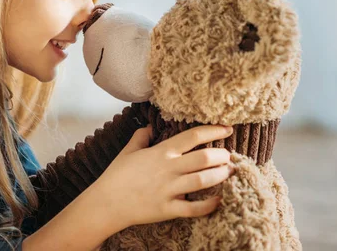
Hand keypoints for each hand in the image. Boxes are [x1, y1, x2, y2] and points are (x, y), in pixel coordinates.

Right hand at [91, 124, 233, 230]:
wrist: (106, 203)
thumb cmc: (116, 175)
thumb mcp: (128, 151)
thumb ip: (141, 137)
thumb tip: (149, 126)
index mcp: (161, 152)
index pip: (192, 136)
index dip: (213, 131)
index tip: (226, 128)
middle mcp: (168, 169)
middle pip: (204, 158)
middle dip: (222, 155)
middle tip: (229, 155)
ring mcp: (169, 189)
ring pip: (203, 180)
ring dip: (221, 175)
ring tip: (230, 172)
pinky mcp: (168, 209)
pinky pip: (194, 209)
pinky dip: (210, 205)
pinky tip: (219, 200)